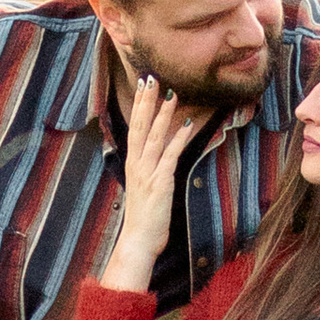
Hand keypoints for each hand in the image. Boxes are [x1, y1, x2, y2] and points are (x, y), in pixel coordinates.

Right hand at [101, 74, 201, 292]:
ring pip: (154, 136)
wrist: (138, 240)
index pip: (134, 127)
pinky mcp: (160, 182)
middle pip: (140, 126)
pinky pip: (169, 156)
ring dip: (163, 115)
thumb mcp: (143, 188)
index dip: (138, 106)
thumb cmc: (144, 217)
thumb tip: (154, 154)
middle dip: (146, 101)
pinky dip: (178, 139)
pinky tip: (187, 125)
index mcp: (133, 164)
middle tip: (150, 78)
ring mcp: (147, 173)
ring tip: (171, 94)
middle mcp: (137, 164)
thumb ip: (147, 169)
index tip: (142, 85)